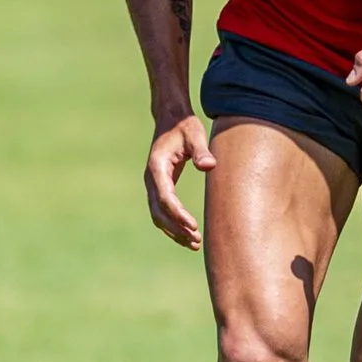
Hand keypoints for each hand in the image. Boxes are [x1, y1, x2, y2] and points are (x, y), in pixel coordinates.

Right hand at [143, 114, 216, 249]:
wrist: (171, 117)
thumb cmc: (185, 126)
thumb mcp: (195, 134)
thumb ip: (201, 151)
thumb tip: (210, 166)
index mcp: (157, 167)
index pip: (165, 198)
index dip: (178, 214)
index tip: (193, 226)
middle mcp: (151, 178)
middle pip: (159, 211)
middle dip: (176, 228)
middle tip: (196, 240)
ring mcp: (153, 184)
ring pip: (158, 215)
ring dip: (174, 230)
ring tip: (194, 243)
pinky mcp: (160, 186)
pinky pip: (162, 210)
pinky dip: (173, 224)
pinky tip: (188, 233)